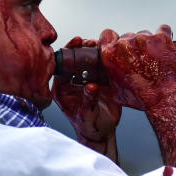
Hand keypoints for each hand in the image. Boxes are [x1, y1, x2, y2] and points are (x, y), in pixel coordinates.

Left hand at [53, 37, 121, 158]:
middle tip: (90, 42)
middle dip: (83, 48)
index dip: (68, 51)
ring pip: (90, 60)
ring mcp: (88, 78)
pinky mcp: (101, 80)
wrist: (101, 132)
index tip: (76, 42)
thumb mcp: (86, 115)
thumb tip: (90, 87)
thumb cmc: (88, 126)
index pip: (62, 64)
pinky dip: (108, 59)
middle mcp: (74, 80)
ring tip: (102, 45)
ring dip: (96, 51)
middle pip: (76, 58)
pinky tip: (112, 54)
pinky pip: (104, 66)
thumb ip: (87, 100)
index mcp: (62, 87)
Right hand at [98, 25, 175, 110]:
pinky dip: (164, 36)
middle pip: (127, 36)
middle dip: (133, 47)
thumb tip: (108, 74)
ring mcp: (144, 39)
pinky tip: (164, 46)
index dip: (113, 39)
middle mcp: (125, 43)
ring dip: (148, 44)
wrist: (163, 99)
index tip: (118, 44)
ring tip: (154, 58)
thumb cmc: (141, 97)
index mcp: (111, 54)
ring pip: (144, 34)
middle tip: (140, 60)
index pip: (107, 34)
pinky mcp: (161, 38)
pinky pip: (163, 29)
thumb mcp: (115, 91)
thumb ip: (110, 76)